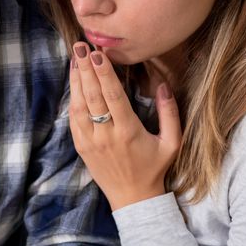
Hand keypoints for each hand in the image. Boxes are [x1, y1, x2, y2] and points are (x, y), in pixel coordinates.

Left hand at [69, 42, 181, 209]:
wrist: (133, 199)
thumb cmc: (155, 168)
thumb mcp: (173, 143)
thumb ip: (170, 113)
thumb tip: (164, 85)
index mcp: (128, 132)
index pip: (112, 96)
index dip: (103, 73)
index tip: (97, 53)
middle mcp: (106, 135)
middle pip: (92, 96)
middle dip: (85, 68)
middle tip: (80, 46)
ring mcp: (90, 141)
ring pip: (79, 105)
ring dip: (76, 80)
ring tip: (75, 57)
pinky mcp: (81, 147)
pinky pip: (74, 119)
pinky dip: (72, 98)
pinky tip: (74, 82)